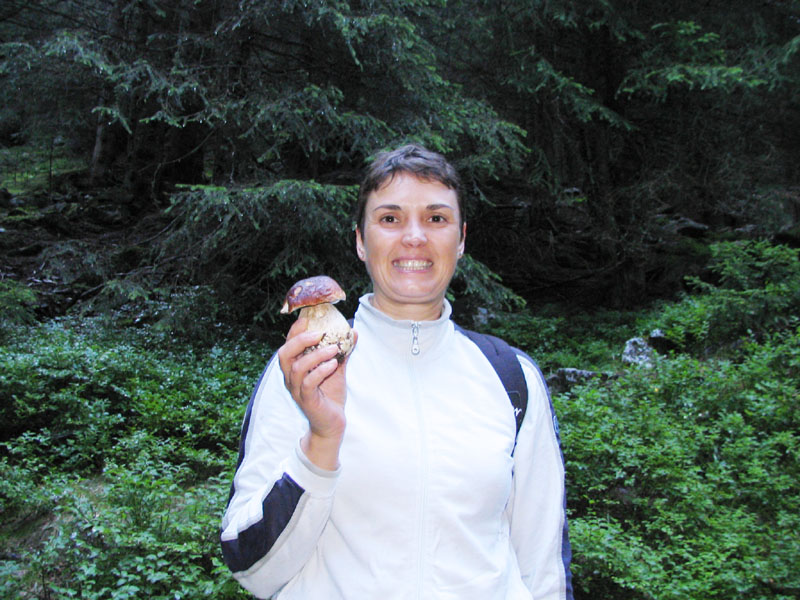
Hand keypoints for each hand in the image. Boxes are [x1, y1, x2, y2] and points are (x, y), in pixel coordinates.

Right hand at [278, 317, 356, 468]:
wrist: (333, 423)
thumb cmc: (330, 394)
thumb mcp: (336, 368)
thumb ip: (342, 350)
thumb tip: (353, 331)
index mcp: (295, 367)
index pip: (288, 344)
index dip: (295, 331)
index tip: (308, 318)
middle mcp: (291, 378)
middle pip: (284, 354)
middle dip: (299, 340)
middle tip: (319, 332)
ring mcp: (296, 390)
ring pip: (297, 368)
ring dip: (316, 355)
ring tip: (333, 349)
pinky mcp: (306, 400)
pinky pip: (308, 383)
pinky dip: (320, 371)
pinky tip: (333, 365)